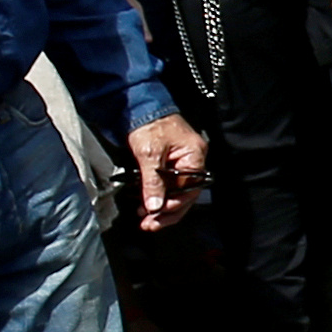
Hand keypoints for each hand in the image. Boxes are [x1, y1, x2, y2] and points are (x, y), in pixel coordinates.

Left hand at [127, 114, 205, 228]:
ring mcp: (180, 162)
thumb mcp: (149, 153)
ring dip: (161, 207)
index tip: (157, 214)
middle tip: (151, 224)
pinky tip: (146, 206)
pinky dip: (156, 197)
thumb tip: (154, 206)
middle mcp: (191, 160)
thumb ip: (153, 182)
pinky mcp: (168, 164)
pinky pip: (167, 185)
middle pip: (185, 194)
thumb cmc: (149, 123)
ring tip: (146, 219)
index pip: (190, 188)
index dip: (174, 204)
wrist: (137, 107)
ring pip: (175, 192)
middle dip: (167, 212)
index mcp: (194, 155)